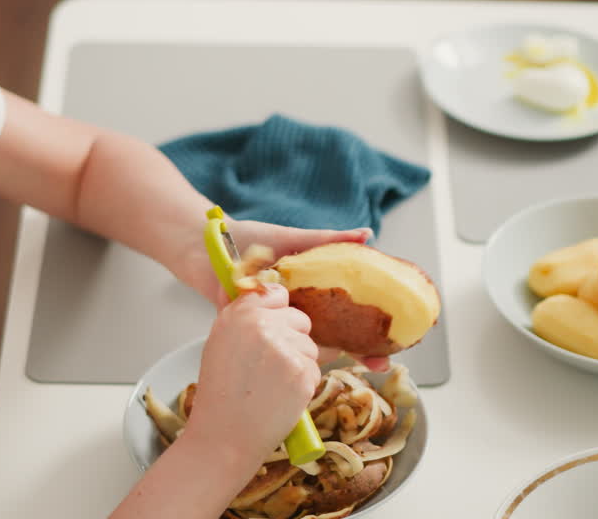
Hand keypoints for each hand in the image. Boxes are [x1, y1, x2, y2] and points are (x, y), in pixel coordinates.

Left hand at [172, 219, 388, 371]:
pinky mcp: (257, 331)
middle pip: (336, 336)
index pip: (348, 315)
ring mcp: (279, 323)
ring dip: (330, 357)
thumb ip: (328, 240)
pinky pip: (277, 346)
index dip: (370, 333)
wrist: (207, 247)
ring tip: (354, 363)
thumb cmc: (249, 240)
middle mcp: (300, 310)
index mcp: (312, 291)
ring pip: (309, 346)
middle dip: (362, 350)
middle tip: (382, 362)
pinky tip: (308, 362)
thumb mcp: (293, 239)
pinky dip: (292, 354)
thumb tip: (366, 234)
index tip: (390, 346)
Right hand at [183, 284, 319, 462]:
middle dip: (292, 339)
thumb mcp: (220, 342)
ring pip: (310, 346)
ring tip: (272, 384)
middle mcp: (262, 326)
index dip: (277, 314)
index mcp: (239, 314)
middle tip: (270, 366)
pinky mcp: (302, 373)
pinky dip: (304, 384)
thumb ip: (244, 316)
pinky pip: (315, 369)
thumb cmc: (220, 393)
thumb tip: (272, 297)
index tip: (271, 329)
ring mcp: (285, 349)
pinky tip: (282, 396)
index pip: (277, 294)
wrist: (224, 436)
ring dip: (299, 363)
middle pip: (300, 319)